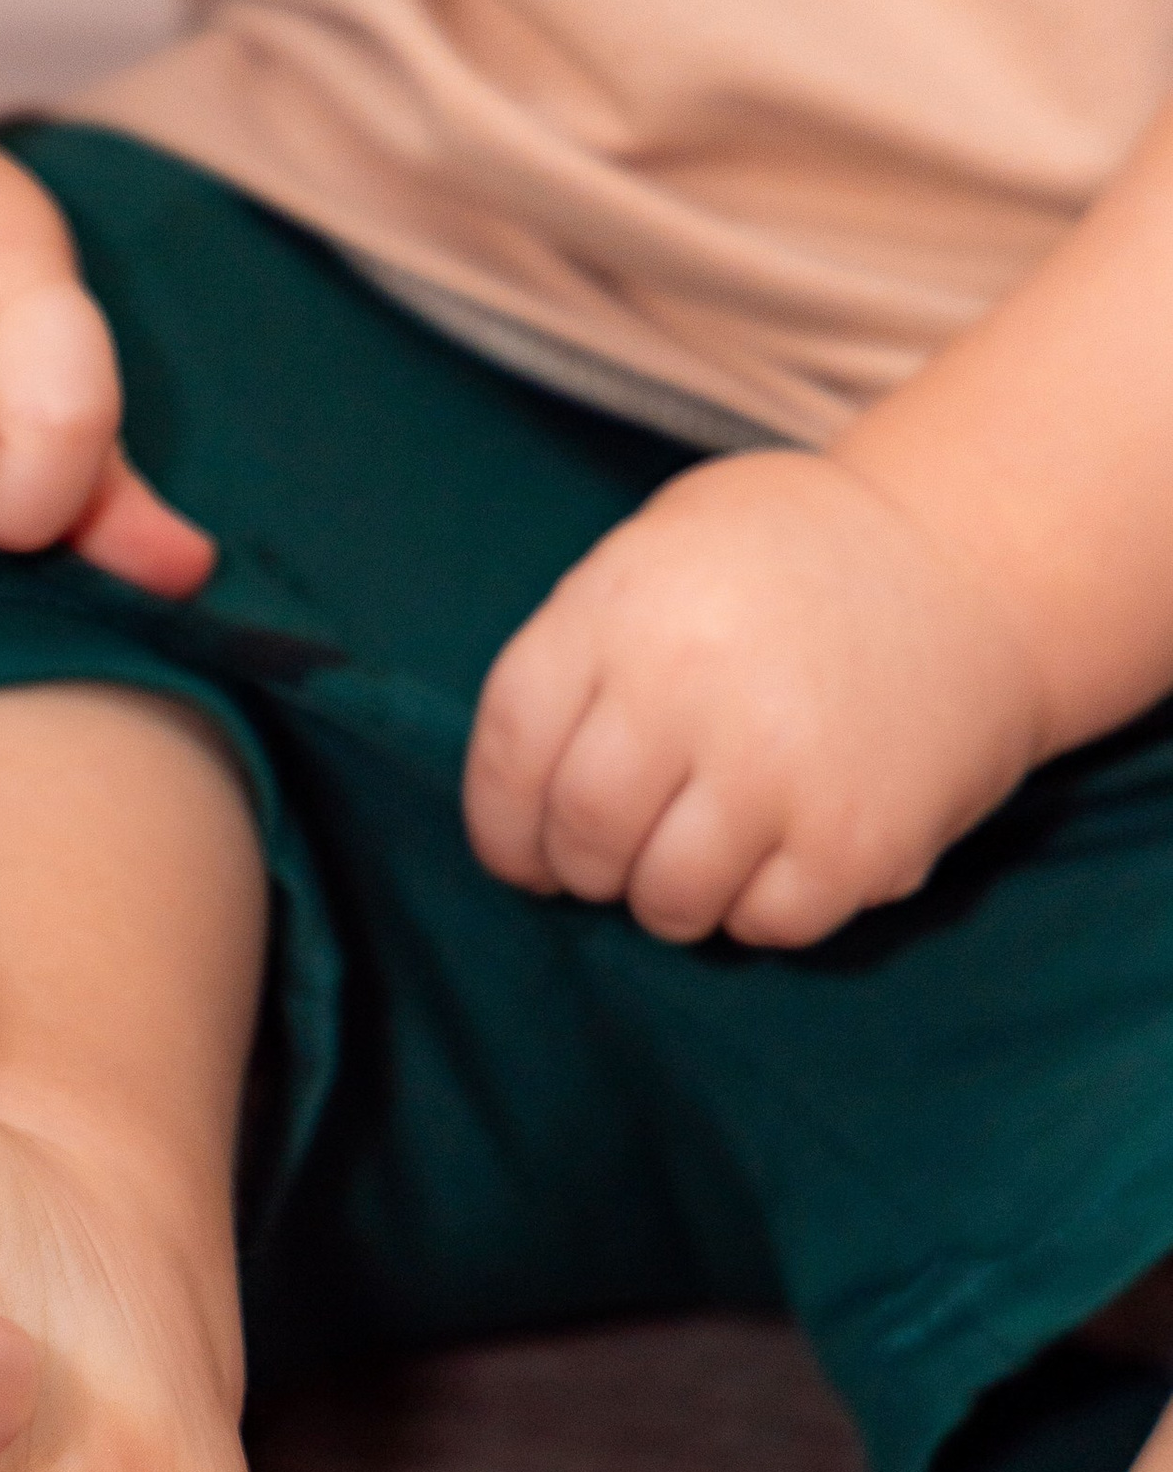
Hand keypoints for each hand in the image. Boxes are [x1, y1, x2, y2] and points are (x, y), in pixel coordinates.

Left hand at [463, 449, 1047, 947]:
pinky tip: (779, 853)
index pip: (507, 752)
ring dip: (668, 898)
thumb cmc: (790, 560)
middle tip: (612, 859)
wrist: (972, 563)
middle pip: (581, 835)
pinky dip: (759, 910)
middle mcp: (687, 686)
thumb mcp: (663, 546)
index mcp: (621, 609)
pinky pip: (765, 926)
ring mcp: (774, 768)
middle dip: (583, 868)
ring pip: (665, 900)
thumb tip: (518, 787)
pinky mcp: (856, 840)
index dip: (501, 825)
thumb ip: (582, 648)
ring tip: (698, 854)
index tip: (521, 851)